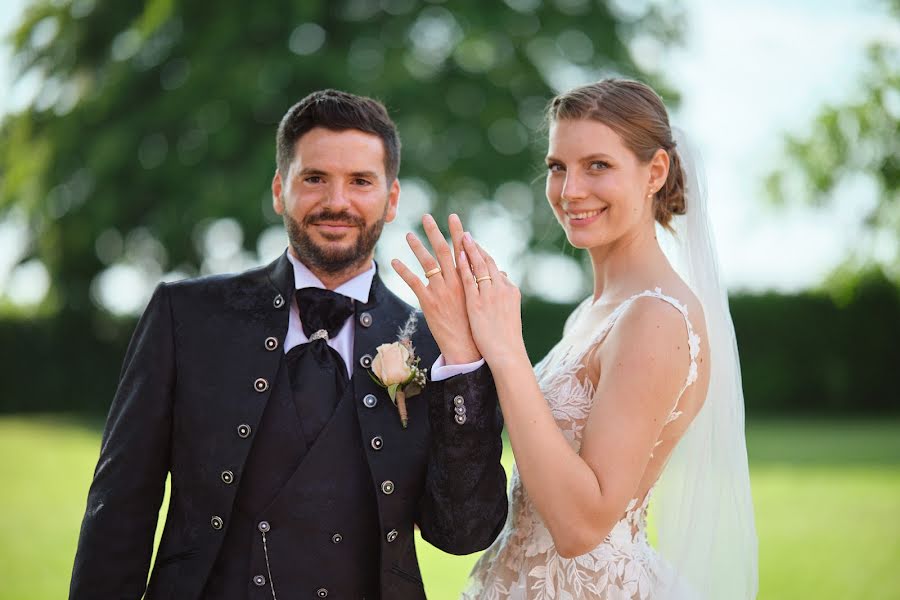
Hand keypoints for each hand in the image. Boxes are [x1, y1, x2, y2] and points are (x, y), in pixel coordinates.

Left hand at [391, 214, 481, 364]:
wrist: (469, 347)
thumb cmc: (480, 326)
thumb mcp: (488, 302)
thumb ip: (491, 284)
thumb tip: (502, 272)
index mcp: (470, 280)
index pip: (464, 251)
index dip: (459, 234)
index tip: (454, 220)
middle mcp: (456, 281)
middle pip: (445, 251)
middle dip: (436, 232)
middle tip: (427, 217)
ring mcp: (442, 291)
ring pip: (428, 263)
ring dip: (417, 247)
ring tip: (408, 234)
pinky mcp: (429, 302)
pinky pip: (414, 282)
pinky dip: (403, 271)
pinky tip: (395, 260)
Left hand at [457, 233, 527, 366]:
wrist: (507, 353)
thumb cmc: (507, 336)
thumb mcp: (509, 311)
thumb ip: (504, 293)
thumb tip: (501, 277)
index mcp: (509, 290)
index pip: (492, 266)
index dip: (481, 253)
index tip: (472, 243)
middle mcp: (500, 288)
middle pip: (484, 261)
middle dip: (473, 245)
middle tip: (462, 230)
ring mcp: (488, 295)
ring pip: (476, 266)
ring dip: (466, 249)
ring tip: (458, 236)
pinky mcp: (476, 303)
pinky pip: (468, 279)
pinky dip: (463, 266)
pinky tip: (457, 255)